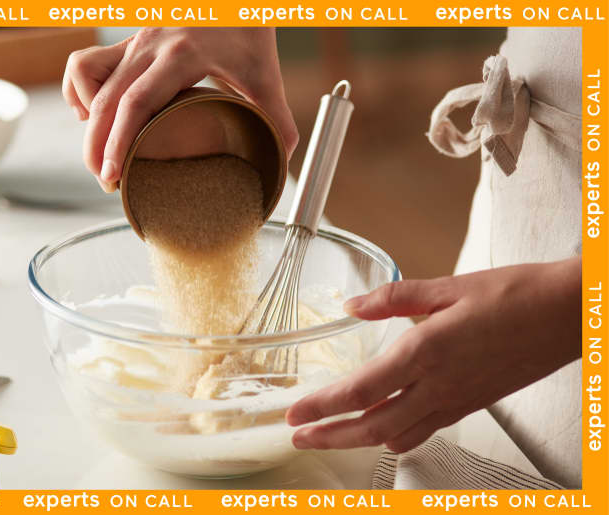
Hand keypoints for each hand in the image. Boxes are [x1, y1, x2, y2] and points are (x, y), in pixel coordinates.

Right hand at [62, 28, 298, 191]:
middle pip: (105, 99)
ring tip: (102, 150)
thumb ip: (277, 117)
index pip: (137, 102)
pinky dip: (82, 91)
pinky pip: (86, 63)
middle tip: (106, 181)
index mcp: (182, 55)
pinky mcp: (129, 41)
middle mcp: (150, 46)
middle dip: (97, 146)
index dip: (119, 142)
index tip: (114, 176)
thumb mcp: (266, 73)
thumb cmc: (248, 26)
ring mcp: (135, 41)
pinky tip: (97, 114)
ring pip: (87, 77)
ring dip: (88, 120)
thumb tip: (282, 159)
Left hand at [286, 257, 580, 452]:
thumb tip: (352, 304)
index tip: (294, 413)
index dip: (322, 406)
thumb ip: (394, 297)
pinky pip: (424, 432)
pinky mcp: (469, 405)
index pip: (361, 390)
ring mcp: (455, 401)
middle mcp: (438, 385)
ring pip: (396, 437)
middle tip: (298, 437)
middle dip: (330, 436)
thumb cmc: (515, 296)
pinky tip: (383, 430)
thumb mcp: (449, 286)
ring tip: (330, 437)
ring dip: (357, 441)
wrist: (568, 316)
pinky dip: (394, 438)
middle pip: (372, 426)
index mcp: (427, 351)